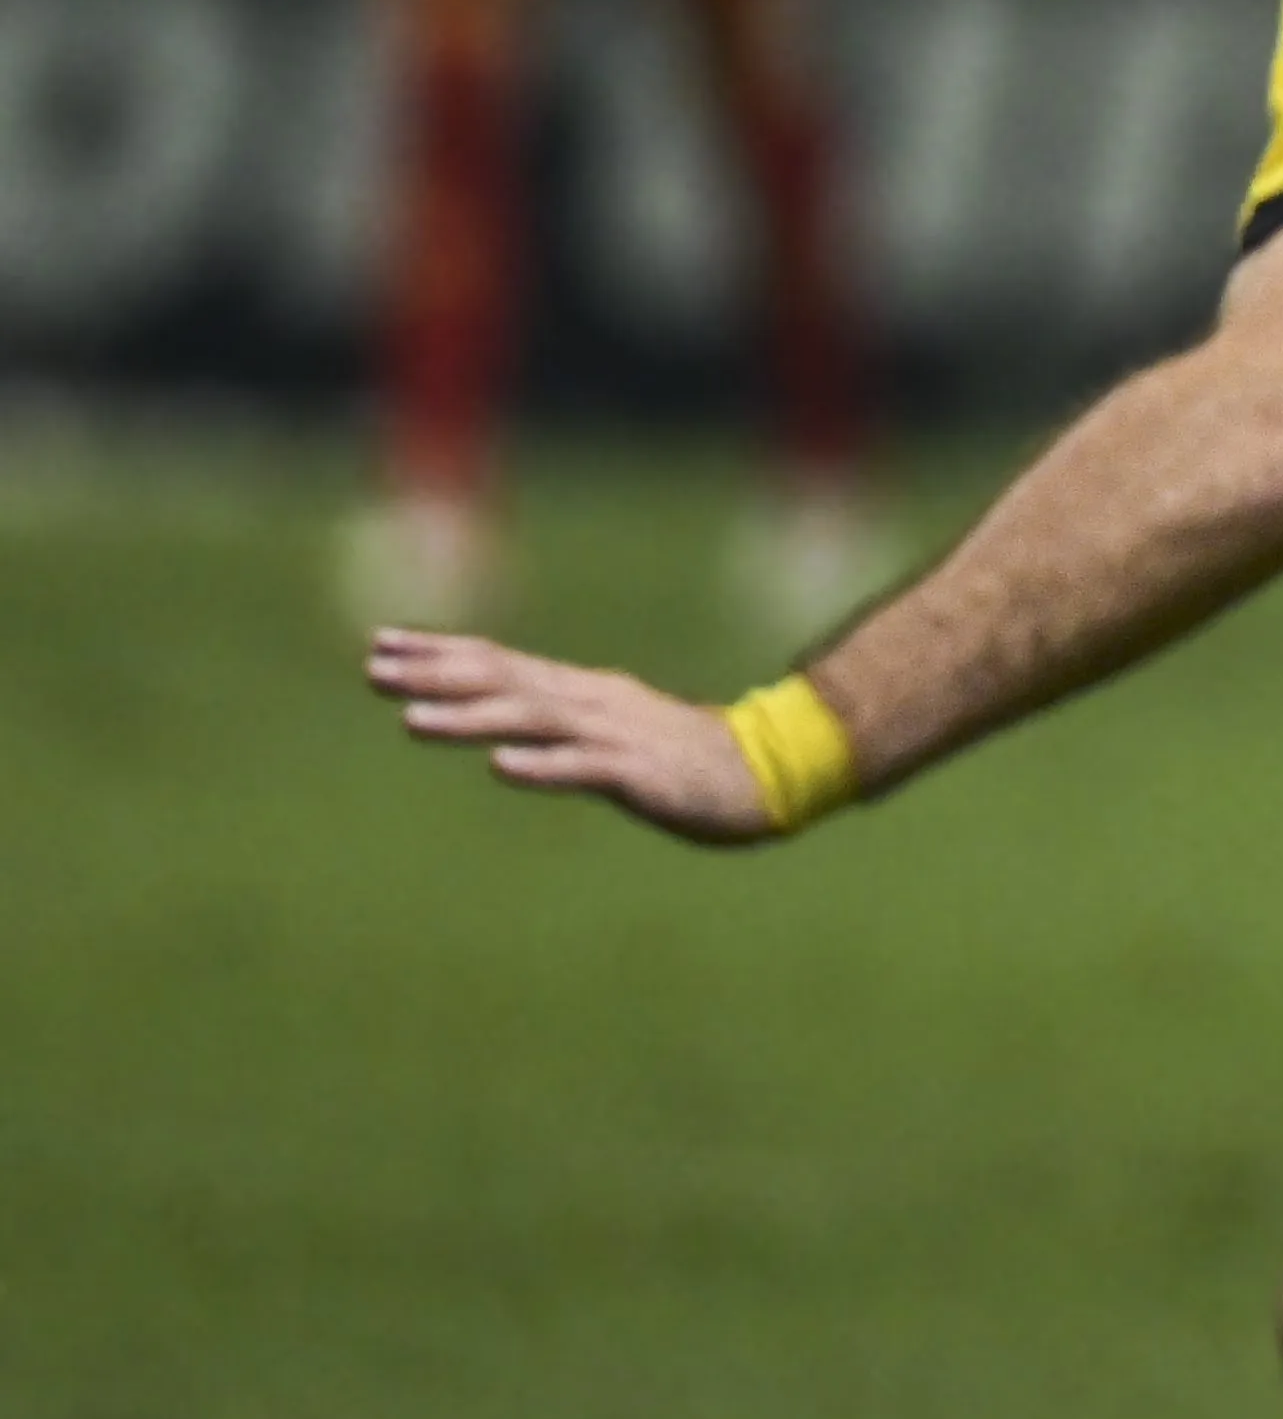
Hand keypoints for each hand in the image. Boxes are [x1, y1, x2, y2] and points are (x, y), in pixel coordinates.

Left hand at [364, 630, 773, 843]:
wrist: (774, 770)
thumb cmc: (688, 755)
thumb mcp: (614, 727)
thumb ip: (561, 721)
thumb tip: (500, 727)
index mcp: (582, 690)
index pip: (499, 661)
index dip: (439, 652)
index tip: (380, 645)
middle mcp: (591, 701)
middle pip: (503, 681)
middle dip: (435, 677)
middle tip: (372, 671)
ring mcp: (616, 734)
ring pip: (532, 720)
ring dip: (469, 719)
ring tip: (410, 723)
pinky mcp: (642, 772)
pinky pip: (585, 768)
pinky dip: (542, 765)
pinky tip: (501, 768)